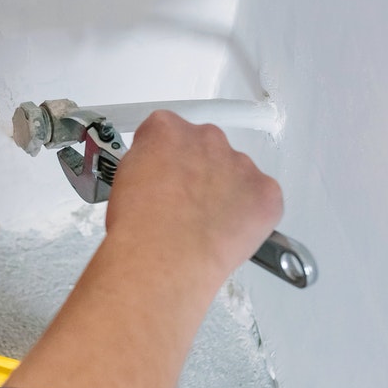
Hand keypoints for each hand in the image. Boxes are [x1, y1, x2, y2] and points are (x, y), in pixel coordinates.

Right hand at [104, 111, 283, 278]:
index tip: (166, 179)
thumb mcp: (122, 181)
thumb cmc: (139, 227)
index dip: (166, 161)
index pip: (169, 133)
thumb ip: (147, 166)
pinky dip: (252, 215)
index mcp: (167, 129)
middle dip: (200, 174)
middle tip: (186, 206)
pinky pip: (264, 199)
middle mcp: (207, 138)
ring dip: (227, 193)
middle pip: (207, 150)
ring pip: (237, 174)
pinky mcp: (266, 192)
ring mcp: (240, 164)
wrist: (163, 257)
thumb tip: (156, 178)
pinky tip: (229, 233)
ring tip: (206, 226)